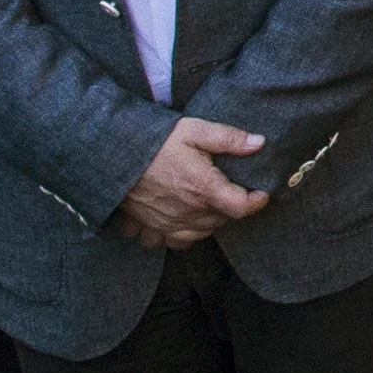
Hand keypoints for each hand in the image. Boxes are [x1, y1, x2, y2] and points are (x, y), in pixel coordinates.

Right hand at [119, 118, 271, 247]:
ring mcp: (169, 223)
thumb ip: (229, 138)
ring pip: (202, 233)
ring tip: (207, 201)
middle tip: (228, 187)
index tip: (260, 192)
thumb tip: (259, 143)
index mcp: (203, 188)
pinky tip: (184, 217)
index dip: (256, 201)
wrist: (112, 156)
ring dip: (210, 221)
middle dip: (231, 206)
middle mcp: (188, 212)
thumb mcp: (194, 130)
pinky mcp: (152, 228)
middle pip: (222, 220)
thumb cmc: (155, 142)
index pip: (240, 207)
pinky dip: (184, 235)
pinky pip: (175, 242)